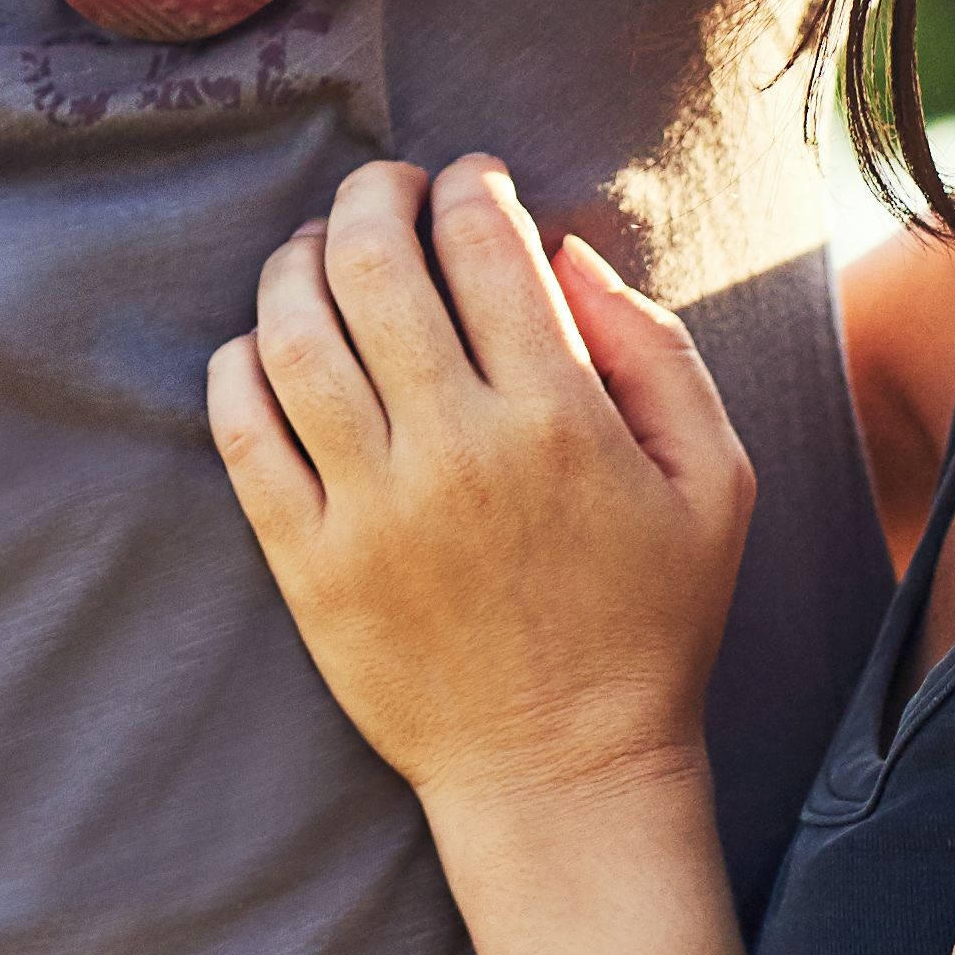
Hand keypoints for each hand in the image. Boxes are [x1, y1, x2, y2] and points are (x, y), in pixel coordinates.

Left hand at [208, 156, 755, 814]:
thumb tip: (565, 249)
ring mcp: (370, 511)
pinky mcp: (308, 565)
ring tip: (321, 251)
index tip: (471, 181)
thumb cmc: (650, 620)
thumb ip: (657, 349)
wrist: (563, 773)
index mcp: (559, 418)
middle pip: (374, 265)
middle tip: (387, 190)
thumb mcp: (713, 480)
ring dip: (297, 264)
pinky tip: (268, 345)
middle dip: (374, 196)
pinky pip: (241, 431)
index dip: (470, 184)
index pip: (485, 244)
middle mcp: (455, 452)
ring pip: (292, 334)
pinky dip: (240, 364)